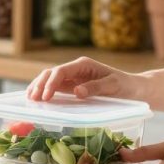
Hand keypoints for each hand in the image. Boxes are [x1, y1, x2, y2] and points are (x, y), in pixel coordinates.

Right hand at [26, 56, 142, 100]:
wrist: (134, 89)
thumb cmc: (126, 86)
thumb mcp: (114, 86)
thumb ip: (96, 88)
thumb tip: (76, 91)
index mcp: (83, 65)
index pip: (61, 71)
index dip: (51, 82)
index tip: (46, 96)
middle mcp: (75, 69)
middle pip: (51, 73)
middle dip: (40, 84)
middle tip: (33, 99)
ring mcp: (73, 77)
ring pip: (50, 79)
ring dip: (38, 87)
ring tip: (30, 98)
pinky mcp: (73, 86)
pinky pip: (55, 87)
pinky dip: (44, 91)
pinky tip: (37, 98)